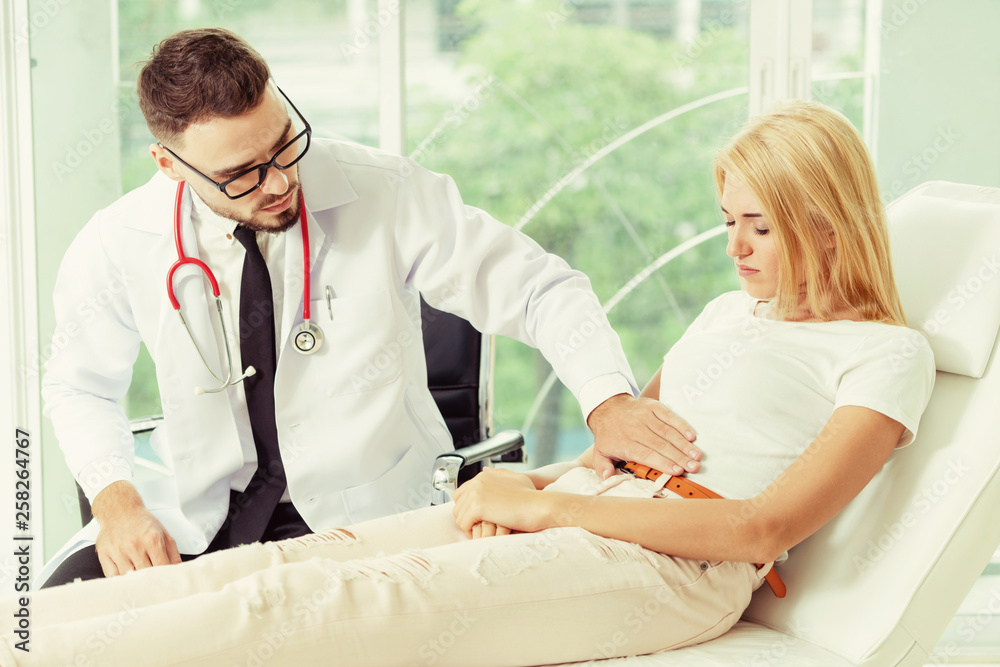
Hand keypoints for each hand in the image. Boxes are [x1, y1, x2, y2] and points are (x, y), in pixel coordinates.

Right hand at [92, 481, 180, 576]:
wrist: (119, 510)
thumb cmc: (141, 523)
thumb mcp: (163, 533)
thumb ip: (172, 553)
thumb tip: (178, 570)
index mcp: (152, 540)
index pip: (162, 567)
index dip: (165, 578)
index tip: (167, 583)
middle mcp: (135, 545)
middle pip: (145, 574)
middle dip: (151, 582)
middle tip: (154, 586)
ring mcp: (118, 551)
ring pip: (128, 578)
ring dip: (134, 582)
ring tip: (139, 581)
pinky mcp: (104, 554)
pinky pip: (111, 576)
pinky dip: (119, 580)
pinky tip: (124, 578)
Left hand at [453, 468, 548, 535]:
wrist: (540, 506)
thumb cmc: (531, 496)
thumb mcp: (516, 478)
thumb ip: (499, 474)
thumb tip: (485, 470)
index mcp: (484, 476)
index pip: (461, 493)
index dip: (468, 507)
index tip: (479, 517)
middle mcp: (477, 482)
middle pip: (457, 504)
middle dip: (466, 516)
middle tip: (479, 526)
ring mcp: (476, 494)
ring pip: (459, 515)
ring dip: (469, 525)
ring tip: (482, 531)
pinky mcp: (477, 507)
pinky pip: (463, 523)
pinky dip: (471, 531)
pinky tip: (483, 533)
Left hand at [587, 394, 701, 479]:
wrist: (609, 407)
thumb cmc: (609, 435)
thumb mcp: (600, 452)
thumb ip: (602, 467)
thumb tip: (607, 477)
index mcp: (624, 442)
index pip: (646, 454)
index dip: (662, 462)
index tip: (677, 471)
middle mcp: (635, 429)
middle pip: (660, 444)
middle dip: (679, 457)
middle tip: (694, 467)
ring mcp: (645, 416)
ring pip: (667, 431)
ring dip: (684, 444)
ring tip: (696, 455)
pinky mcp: (653, 407)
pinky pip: (669, 416)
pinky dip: (681, 425)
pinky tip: (692, 436)